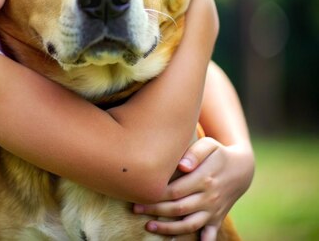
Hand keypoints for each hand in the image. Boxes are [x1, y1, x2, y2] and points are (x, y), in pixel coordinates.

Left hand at [132, 137, 253, 239]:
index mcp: (204, 179)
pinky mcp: (217, 218)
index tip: (139, 194)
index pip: (176, 190)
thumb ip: (194, 153)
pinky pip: (209, 234)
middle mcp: (209, 197)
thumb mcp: (209, 146)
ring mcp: (214, 210)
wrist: (241, 168)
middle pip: (179, 208)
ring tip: (149, 227)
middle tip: (136, 209)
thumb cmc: (217, 153)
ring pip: (190, 225)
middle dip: (156, 211)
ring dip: (169, 229)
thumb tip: (182, 165)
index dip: (157, 195)